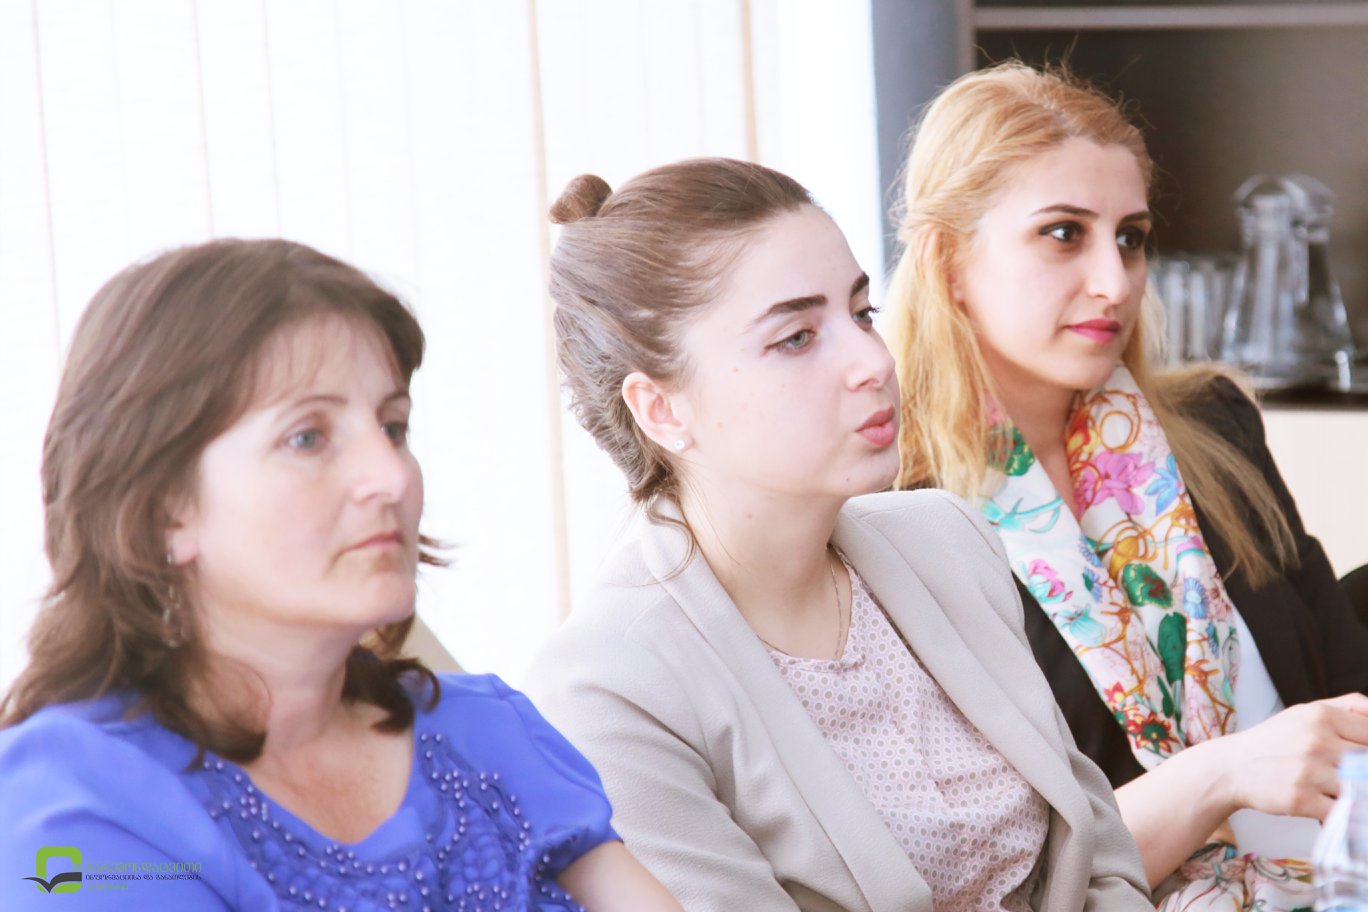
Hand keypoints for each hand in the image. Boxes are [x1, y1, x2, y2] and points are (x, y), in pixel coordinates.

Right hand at [1217, 693, 1367, 820]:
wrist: (1232, 767)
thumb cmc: (1273, 741)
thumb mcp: (1305, 711)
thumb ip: (1348, 706)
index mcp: (1322, 716)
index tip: (1361, 758)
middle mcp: (1317, 741)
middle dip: (1363, 772)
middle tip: (1349, 773)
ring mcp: (1310, 771)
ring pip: (1361, 788)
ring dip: (1355, 792)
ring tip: (1335, 787)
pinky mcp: (1302, 799)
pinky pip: (1344, 811)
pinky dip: (1344, 812)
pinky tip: (1331, 804)